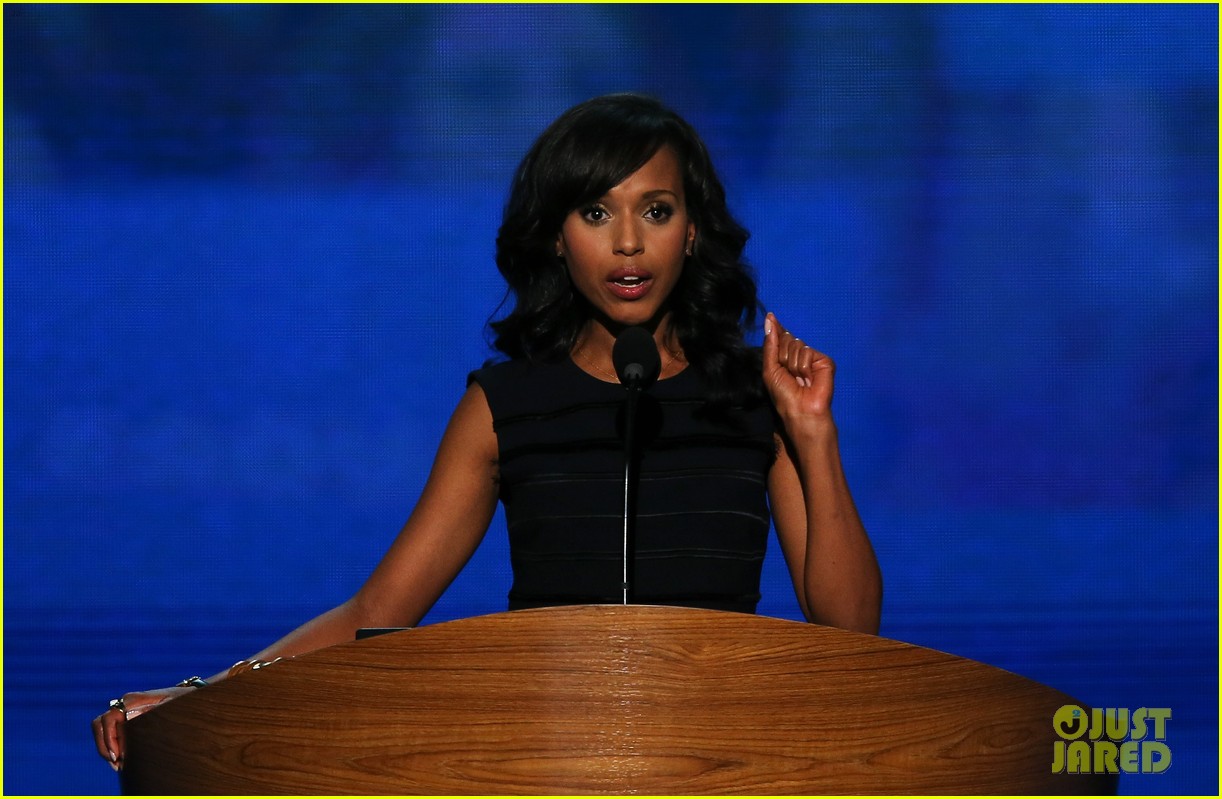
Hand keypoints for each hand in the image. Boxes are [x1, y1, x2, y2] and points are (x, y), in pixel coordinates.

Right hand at [91, 686, 191, 770]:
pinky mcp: (125, 719)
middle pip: (99, 723)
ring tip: (118, 764)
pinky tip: (120, 759)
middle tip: (117, 763)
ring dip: (105, 748)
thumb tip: (129, 717)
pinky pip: (108, 732)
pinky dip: (110, 746)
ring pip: (100, 729)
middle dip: (104, 746)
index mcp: (134, 699)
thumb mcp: (173, 707)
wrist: (187, 698)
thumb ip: (152, 711)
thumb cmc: (182, 702)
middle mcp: (125, 704)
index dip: (109, 738)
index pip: (109, 718)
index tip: (118, 755)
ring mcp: (124, 710)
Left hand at [762, 312, 835, 431]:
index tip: (770, 315)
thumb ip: (770, 344)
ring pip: (797, 345)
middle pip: (787, 339)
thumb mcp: (770, 368)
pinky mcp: (824, 361)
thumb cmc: (784, 394)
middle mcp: (799, 355)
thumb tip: (769, 319)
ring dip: (793, 365)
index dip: (776, 327)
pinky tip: (809, 379)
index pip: (780, 337)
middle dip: (783, 356)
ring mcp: (812, 357)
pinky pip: (808, 352)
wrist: (800, 409)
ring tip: (799, 380)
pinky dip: (804, 367)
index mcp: (785, 357)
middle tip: (788, 375)